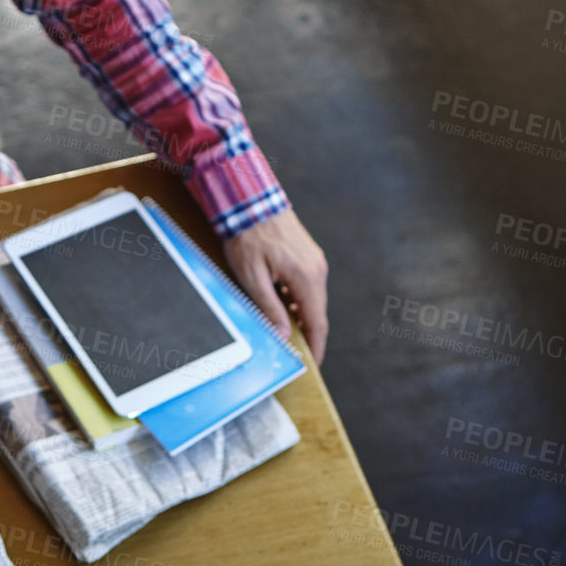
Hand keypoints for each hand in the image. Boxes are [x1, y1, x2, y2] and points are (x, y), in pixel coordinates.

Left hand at [222, 208, 328, 364]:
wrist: (251, 201)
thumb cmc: (248, 236)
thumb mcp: (252, 277)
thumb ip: (269, 308)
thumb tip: (282, 336)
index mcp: (306, 278)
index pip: (317, 322)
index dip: (316, 346)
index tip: (313, 364)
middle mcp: (317, 270)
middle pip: (316, 312)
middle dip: (306, 333)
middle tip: (293, 351)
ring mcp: (315, 261)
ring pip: (311, 298)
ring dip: (299, 314)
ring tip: (281, 328)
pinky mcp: (308, 255)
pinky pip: (307, 284)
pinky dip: (297, 298)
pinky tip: (281, 303)